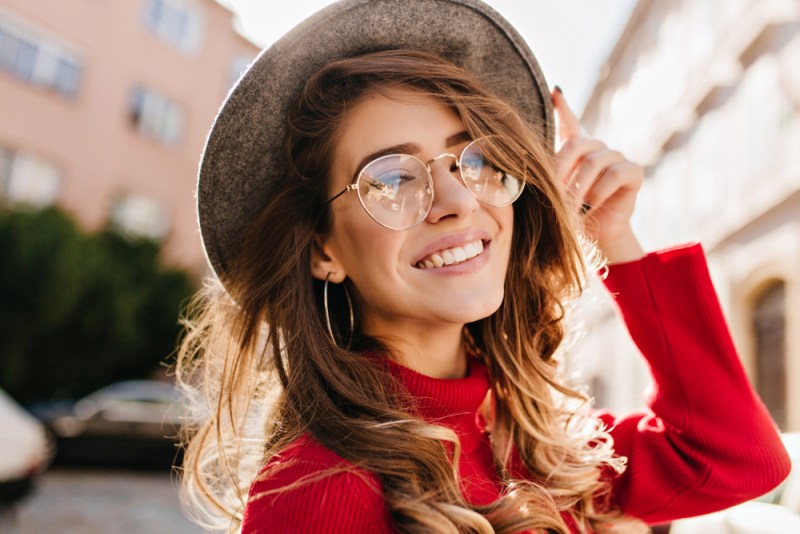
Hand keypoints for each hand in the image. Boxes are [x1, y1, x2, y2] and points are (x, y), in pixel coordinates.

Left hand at [551, 87, 644, 263]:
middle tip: (554, 195)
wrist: (597, 237)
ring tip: (572, 208)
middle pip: (575, 145)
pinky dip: (600, 191)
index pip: (569, 124)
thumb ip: (545, 175)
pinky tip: (593, 203)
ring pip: (593, 163)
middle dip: (561, 172)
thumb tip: (524, 157)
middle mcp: (597, 149)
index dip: (563, 107)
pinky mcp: (633, 172)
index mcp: (577, 151)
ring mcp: (617, 158)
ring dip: (578, 188)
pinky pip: (614, 174)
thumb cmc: (572, 215)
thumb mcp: (554, 195)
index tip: (554, 92)